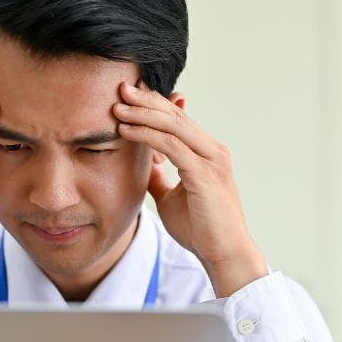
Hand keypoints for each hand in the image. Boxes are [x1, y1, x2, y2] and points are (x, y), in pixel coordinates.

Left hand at [114, 82, 267, 297]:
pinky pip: (170, 145)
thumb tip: (142, 165)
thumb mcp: (172, 198)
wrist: (224, 254)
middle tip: (120, 87)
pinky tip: (125, 131)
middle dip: (146, 100)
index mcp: (207, 154)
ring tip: (117, 106)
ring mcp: (211, 160)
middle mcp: (213, 150)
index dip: (153, 105)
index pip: (178, 119)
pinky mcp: (204, 173)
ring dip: (142, 113)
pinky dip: (146, 135)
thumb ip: (159, 178)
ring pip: (173, 125)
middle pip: (175, 115)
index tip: (127, 97)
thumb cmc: (201, 230)